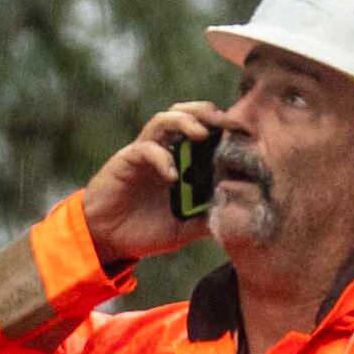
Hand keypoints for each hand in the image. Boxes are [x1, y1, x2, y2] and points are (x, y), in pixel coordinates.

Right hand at [79, 99, 226, 273]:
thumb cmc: (145, 232)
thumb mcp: (185, 229)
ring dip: (185, 121)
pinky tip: (172, 176)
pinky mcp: (126, 160)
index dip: (226, 126)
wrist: (108, 240)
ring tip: (201, 134)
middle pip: (188, 113)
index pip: (207, 130)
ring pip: (165, 119)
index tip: (246, 132)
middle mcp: (166, 150)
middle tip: (228, 124)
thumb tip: (236, 216)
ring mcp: (146, 152)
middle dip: (209, 113)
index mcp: (183, 161)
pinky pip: (146, 148)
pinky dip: (162, 157)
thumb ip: (207, 219)